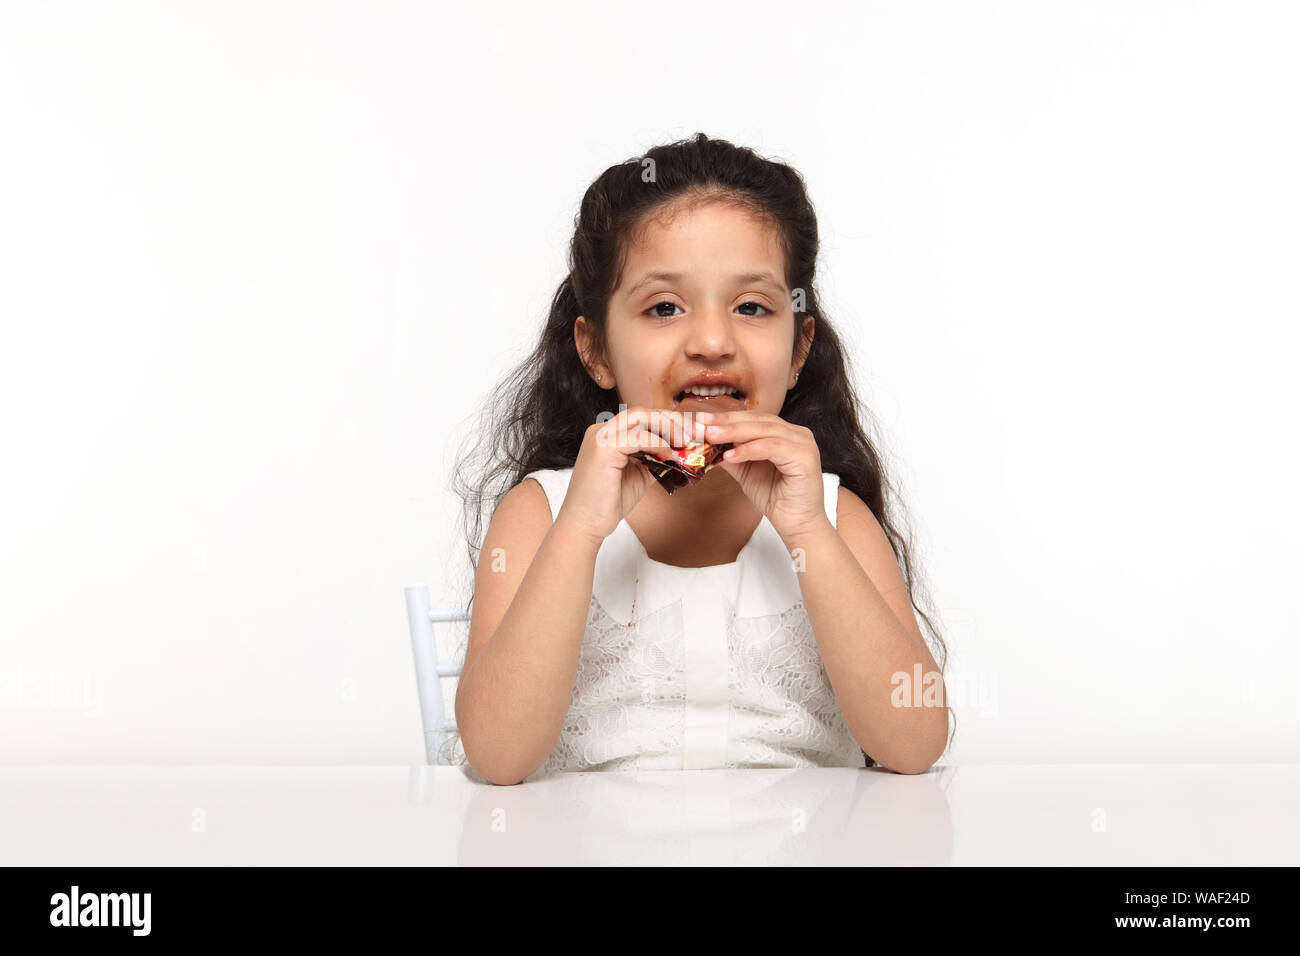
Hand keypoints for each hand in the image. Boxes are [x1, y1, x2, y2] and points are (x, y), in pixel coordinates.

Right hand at [556, 405, 703, 545]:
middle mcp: (603, 430)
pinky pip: (636, 436)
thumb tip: (682, 450)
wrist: (586, 524)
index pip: (644, 417)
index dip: (672, 420)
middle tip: (698, 432)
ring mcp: (600, 436)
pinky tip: (670, 453)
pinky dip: (656, 443)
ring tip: (687, 441)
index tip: (696, 430)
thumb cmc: (610, 502)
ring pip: (640, 417)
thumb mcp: (640, 475)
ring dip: (668, 427)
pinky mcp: (602, 448)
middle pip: (644, 412)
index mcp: (610, 434)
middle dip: (674, 419)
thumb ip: (656, 459)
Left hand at [698, 411, 831, 543]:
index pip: (754, 418)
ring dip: (734, 432)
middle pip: (758, 420)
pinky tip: (730, 455)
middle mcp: (798, 434)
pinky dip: (749, 450)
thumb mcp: (746, 472)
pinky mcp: (805, 458)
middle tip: (702, 423)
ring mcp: (804, 444)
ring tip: (711, 435)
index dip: (727, 417)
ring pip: (764, 430)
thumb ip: (731, 455)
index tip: (702, 419)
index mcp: (786, 434)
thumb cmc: (776, 499)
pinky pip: (772, 447)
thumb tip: (706, 442)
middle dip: (727, 421)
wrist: (797, 525)